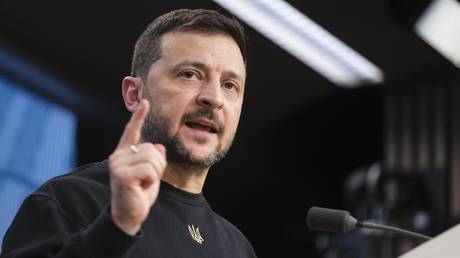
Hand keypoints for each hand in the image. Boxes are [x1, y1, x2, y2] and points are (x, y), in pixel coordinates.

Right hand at [108, 99, 166, 234]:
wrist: (129, 215)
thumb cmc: (139, 194)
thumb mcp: (150, 174)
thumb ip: (153, 160)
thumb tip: (158, 148)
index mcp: (124, 154)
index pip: (131, 132)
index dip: (139, 117)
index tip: (145, 102)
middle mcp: (118, 156)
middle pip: (152, 149)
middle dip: (157, 166)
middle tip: (146, 180)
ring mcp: (118, 165)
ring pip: (152, 158)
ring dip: (154, 174)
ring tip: (143, 184)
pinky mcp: (122, 175)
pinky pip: (150, 170)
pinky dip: (151, 181)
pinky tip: (141, 188)